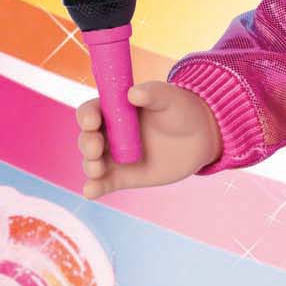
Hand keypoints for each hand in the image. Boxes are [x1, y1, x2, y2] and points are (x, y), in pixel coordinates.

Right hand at [74, 82, 220, 197]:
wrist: (199, 137)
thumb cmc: (180, 110)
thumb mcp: (170, 98)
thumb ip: (152, 94)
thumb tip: (133, 94)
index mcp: (113, 110)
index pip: (90, 112)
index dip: (87, 116)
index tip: (92, 121)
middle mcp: (108, 134)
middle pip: (87, 138)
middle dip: (87, 143)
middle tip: (96, 147)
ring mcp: (114, 157)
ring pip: (92, 162)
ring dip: (90, 166)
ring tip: (97, 169)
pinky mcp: (123, 177)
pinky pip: (104, 184)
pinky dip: (94, 188)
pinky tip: (90, 191)